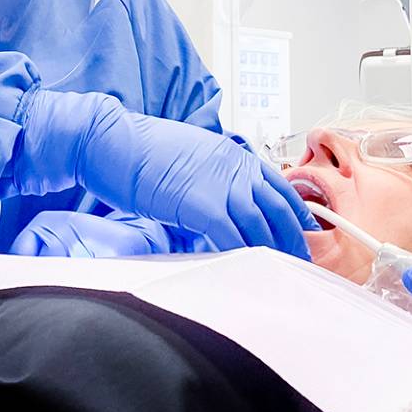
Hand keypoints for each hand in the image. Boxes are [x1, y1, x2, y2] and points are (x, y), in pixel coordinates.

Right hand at [13, 89, 314, 257]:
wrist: (109, 140)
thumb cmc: (138, 151)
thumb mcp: (188, 159)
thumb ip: (211, 179)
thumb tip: (219, 209)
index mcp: (231, 154)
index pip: (277, 185)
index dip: (294, 212)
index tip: (303, 231)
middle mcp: (232, 166)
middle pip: (277, 206)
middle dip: (292, 237)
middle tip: (300, 260)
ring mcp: (218, 183)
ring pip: (260, 223)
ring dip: (274, 250)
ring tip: (282, 271)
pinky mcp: (199, 203)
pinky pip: (231, 235)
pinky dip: (243, 254)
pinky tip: (247, 268)